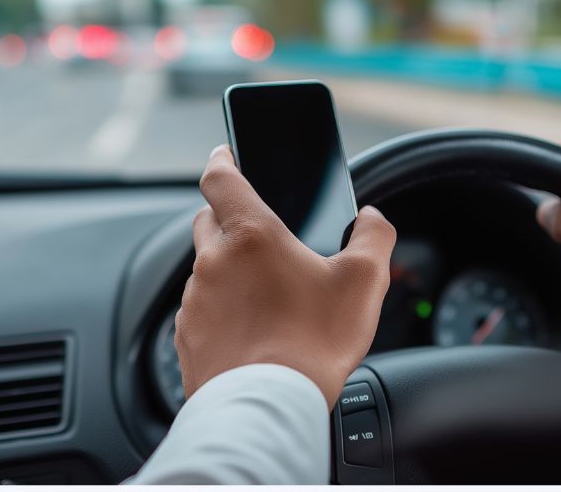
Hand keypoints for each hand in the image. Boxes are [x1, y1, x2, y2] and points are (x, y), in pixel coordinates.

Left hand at [175, 145, 395, 408]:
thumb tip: (372, 219)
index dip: (223, 159)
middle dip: (228, 217)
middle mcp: (211, 261)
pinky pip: (200, 308)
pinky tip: (248, 329)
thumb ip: (374, 237)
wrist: (267, 406)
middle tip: (260, 233)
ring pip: (204, 268)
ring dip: (226, 269)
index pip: (219, 176)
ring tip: (263, 294)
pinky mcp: (186, 335)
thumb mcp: (363, 282)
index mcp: (250, 235)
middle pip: (207, 220)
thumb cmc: (312, 345)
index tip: (226, 153)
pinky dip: (219, 309)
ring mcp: (194, 300)